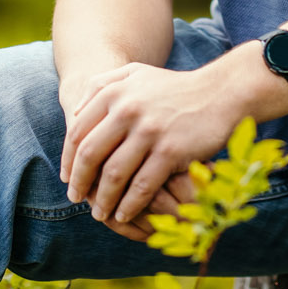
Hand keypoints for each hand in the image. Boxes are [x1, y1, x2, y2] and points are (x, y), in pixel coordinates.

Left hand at [64, 54, 278, 240]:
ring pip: (113, 175)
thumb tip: (74, 113)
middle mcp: (127, 110)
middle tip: (76, 199)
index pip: (78, 132)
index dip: (68, 159)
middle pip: (90, 155)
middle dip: (79, 182)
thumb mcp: (135, 73)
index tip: (67, 177)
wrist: (220, 93)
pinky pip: (142, 186)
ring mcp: (149, 132)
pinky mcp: (170, 151)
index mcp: (114, 93)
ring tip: (99, 214)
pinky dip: (129, 204)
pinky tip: (123, 214)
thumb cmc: (174, 88)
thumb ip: (102, 85)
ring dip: (102, 200)